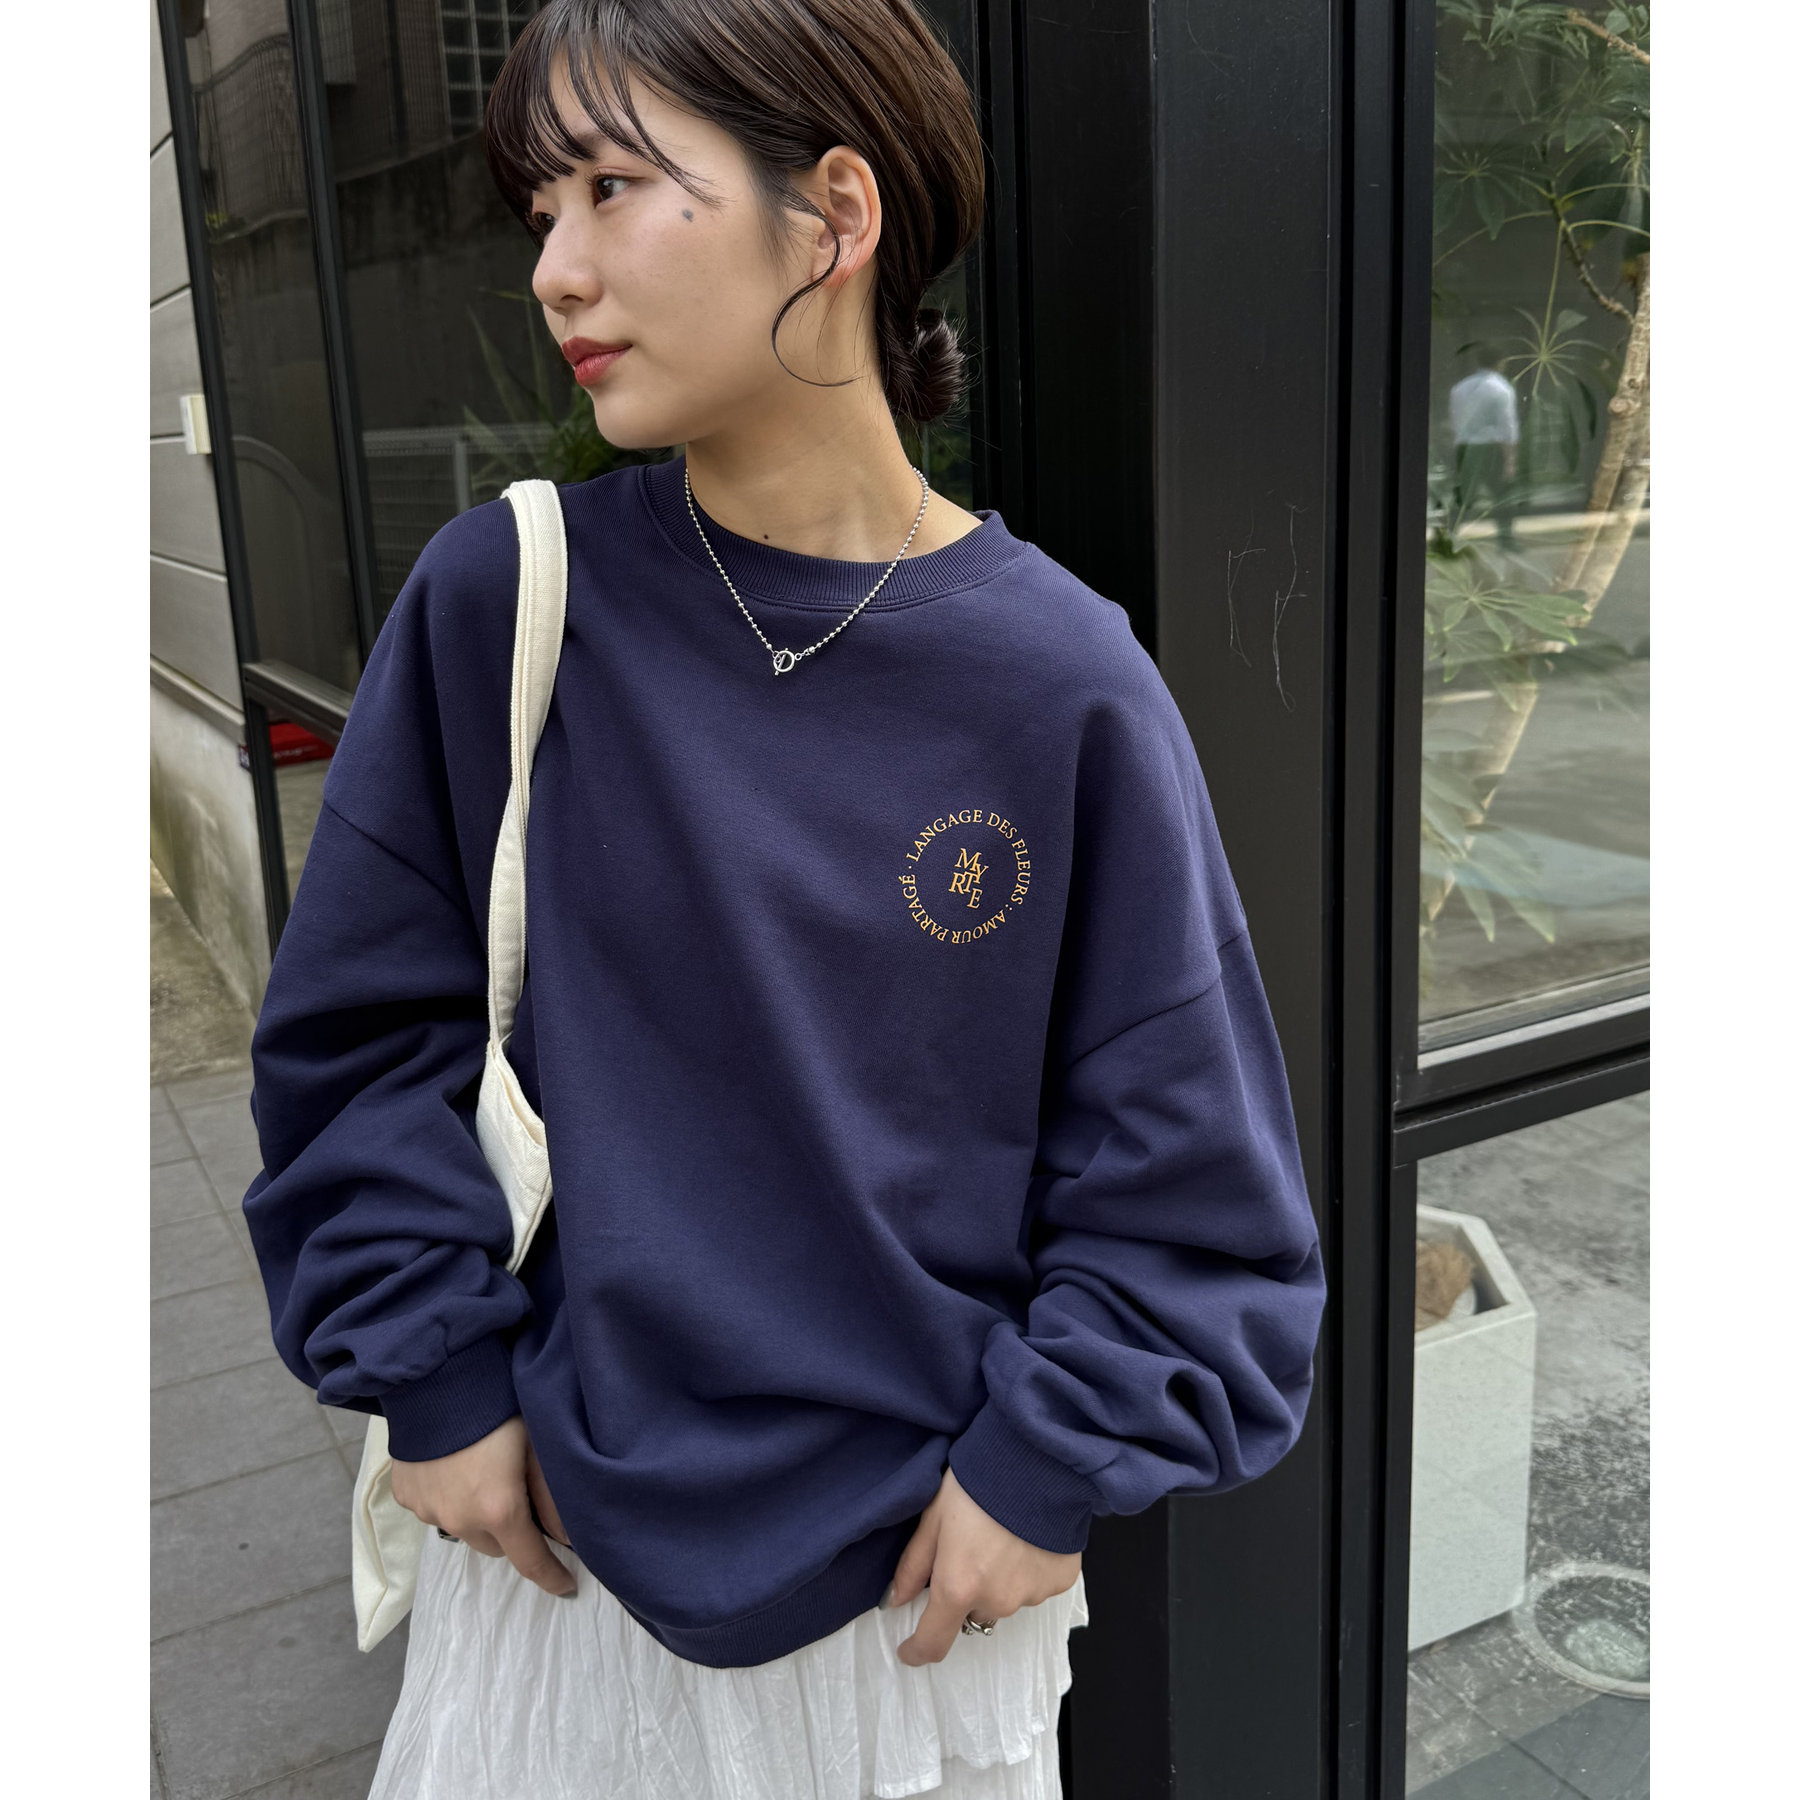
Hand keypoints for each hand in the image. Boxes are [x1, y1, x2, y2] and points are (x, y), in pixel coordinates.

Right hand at [390, 1415, 576, 1597]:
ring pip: (464, 1529)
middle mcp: (459, 1520)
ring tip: (484, 1474)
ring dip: (477, 1516)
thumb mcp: (537, 1444)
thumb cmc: (497, 1405)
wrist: (435, 1377)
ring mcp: (427, 1511)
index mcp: (498, 1510)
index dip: (551, 1576)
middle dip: (512, 1531)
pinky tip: (454, 1466)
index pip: (529, 1560)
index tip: (568, 1586)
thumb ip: (554, 1495)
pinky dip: (449, 1499)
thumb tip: (571, 1537)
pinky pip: (435, 1510)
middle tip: (521, 1496)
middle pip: (495, 1545)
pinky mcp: (405, 1496)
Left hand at [889, 1465, 1081, 1665]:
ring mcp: (1031, 1595)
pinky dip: (1028, 1568)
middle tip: (970, 1548)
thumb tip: (896, 1600)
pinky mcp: (1059, 1582)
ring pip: (1005, 1598)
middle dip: (966, 1590)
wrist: (1037, 1459)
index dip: (917, 1650)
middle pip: (972, 1612)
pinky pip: (1035, 1585)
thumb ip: (913, 1565)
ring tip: (1002, 1535)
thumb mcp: (933, 1517)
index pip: (933, 1643)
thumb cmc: (979, 1482)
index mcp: (958, 1588)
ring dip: (999, 1579)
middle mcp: (995, 1601)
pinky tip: (1027, 1536)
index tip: (909, 1647)